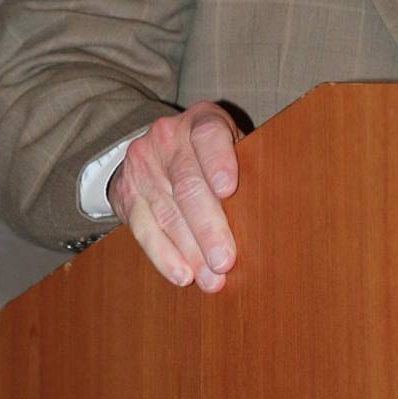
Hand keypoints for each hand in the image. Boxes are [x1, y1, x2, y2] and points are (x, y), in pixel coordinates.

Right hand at [108, 100, 241, 290]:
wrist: (155, 152)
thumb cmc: (211, 156)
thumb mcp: (230, 146)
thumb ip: (246, 167)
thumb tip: (271, 213)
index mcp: (201, 120)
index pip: (209, 135)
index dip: (218, 161)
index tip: (229, 190)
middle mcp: (168, 137)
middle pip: (187, 184)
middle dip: (208, 226)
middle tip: (225, 260)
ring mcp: (143, 165)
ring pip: (168, 212)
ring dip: (191, 250)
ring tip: (212, 278)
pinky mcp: (126, 193)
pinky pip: (144, 228)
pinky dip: (164, 255)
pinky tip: (182, 274)